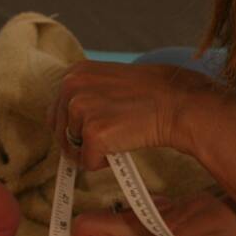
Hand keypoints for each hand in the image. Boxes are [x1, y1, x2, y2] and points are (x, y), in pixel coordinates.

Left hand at [50, 60, 232, 169]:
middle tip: (110, 137)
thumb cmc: (154, 95)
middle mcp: (71, 86)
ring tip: (120, 137)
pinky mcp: (92, 133)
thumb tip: (73, 124)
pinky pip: (87, 162)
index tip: (93, 131)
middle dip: (80, 142)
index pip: (57, 111)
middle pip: (59, 131)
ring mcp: (80, 109)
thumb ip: (89, 95)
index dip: (75, 127)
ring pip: (72, 149)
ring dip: (94, 151)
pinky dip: (104, 163)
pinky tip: (124, 146)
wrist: (178, 104)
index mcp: (75, 72)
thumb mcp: (111, 82)